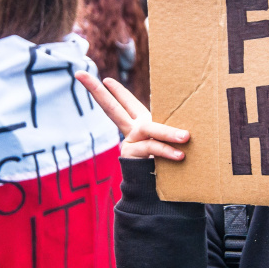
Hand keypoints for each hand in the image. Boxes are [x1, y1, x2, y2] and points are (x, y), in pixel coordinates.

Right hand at [74, 71, 189, 159]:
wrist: (154, 193)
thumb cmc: (168, 165)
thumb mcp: (169, 144)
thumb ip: (171, 133)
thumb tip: (189, 129)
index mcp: (139, 124)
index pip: (125, 103)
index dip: (116, 91)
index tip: (106, 78)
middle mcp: (132, 131)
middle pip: (112, 108)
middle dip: (96, 90)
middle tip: (79, 74)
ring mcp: (131, 143)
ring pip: (149, 129)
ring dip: (169, 133)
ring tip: (186, 136)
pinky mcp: (134, 157)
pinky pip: (154, 148)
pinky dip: (167, 151)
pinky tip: (180, 155)